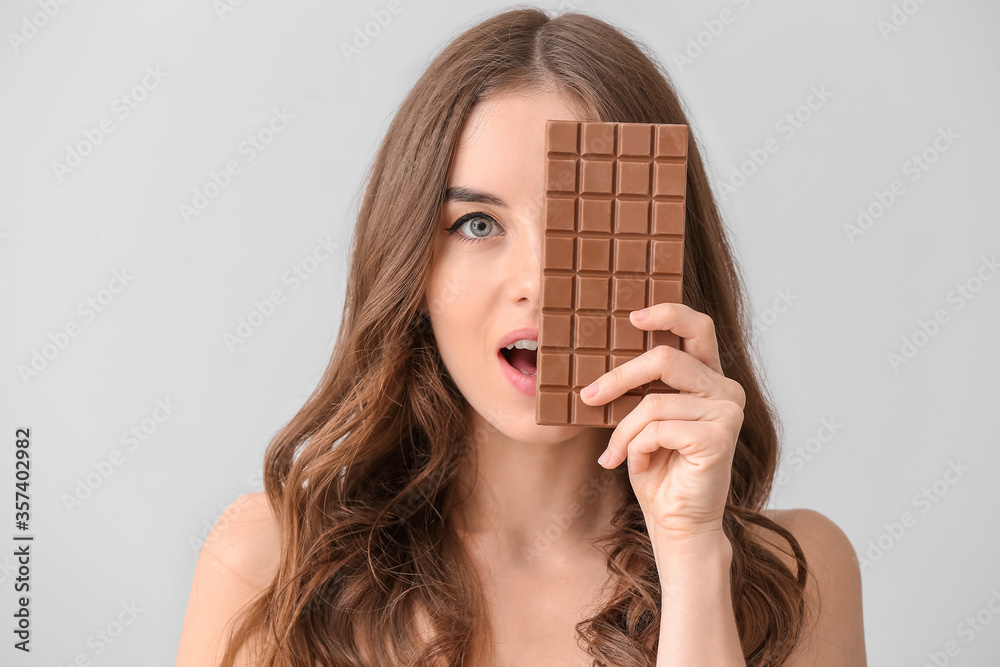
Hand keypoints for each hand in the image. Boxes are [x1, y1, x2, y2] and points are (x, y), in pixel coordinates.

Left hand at [581, 302, 745, 541]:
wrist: (676, 522)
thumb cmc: (658, 469)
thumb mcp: (643, 418)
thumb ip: (641, 387)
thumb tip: (602, 357)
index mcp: (708, 378)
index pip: (697, 327)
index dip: (667, 313)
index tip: (631, 316)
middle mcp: (725, 389)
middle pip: (665, 358)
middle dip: (619, 376)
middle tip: (588, 395)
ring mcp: (727, 412)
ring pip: (653, 402)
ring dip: (623, 432)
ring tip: (614, 454)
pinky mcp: (720, 437)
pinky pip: (658, 428)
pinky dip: (637, 448)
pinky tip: (638, 466)